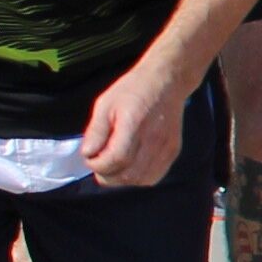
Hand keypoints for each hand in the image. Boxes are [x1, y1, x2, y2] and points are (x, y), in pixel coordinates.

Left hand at [76, 61, 186, 191]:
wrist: (166, 81)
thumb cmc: (133, 89)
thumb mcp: (105, 104)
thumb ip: (96, 131)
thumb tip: (88, 154)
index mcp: (134, 124)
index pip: (115, 160)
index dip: (97, 165)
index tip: (90, 157)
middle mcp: (154, 139)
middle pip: (128, 175)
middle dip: (107, 175)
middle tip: (99, 163)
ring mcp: (166, 147)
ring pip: (141, 180)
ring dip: (122, 179)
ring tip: (113, 166)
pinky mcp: (173, 151)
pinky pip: (154, 176)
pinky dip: (138, 178)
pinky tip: (130, 166)